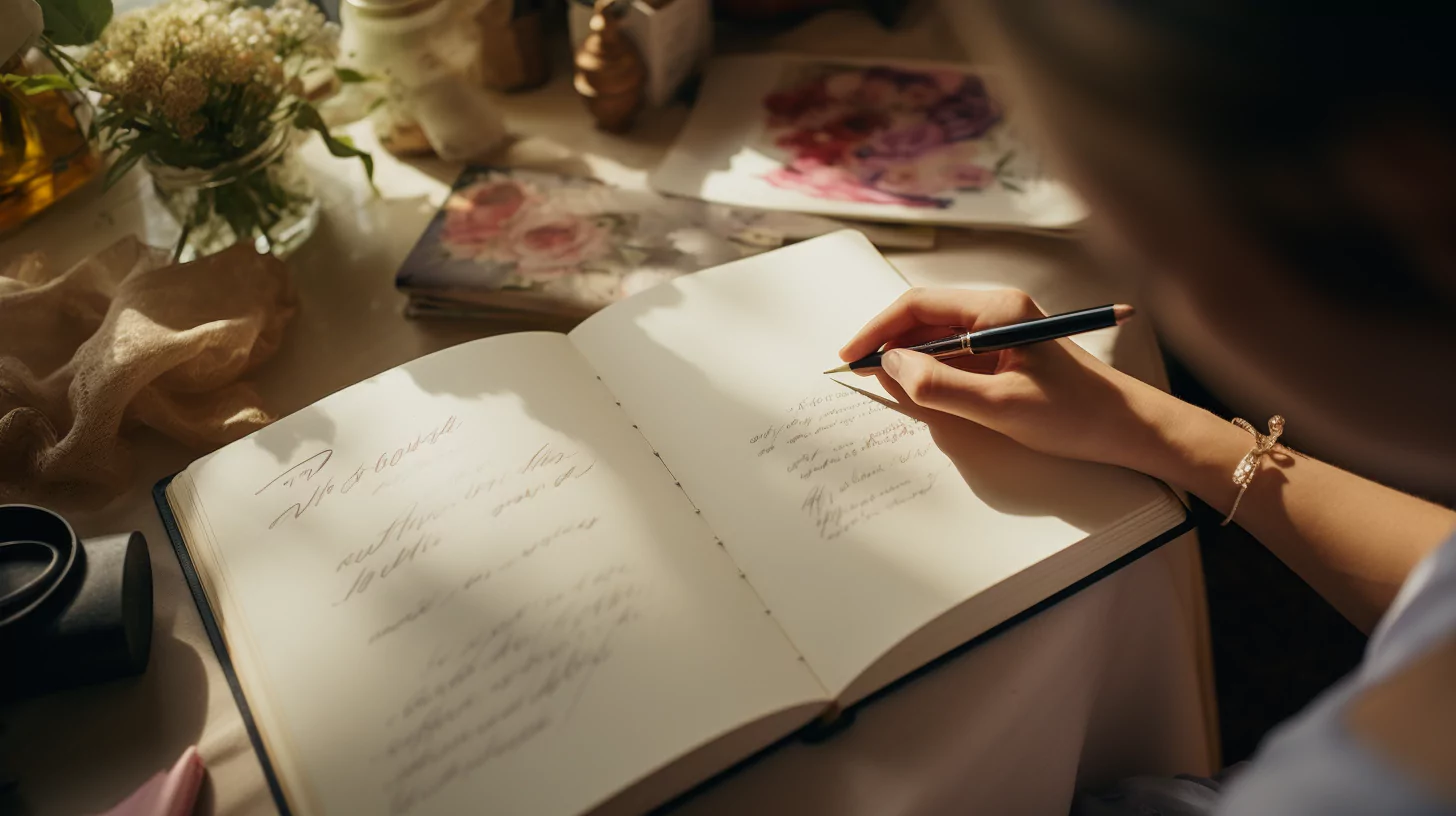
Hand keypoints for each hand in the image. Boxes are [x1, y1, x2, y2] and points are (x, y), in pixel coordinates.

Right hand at [840, 288, 1192, 474]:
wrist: (1129, 428)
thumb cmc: (1074, 415)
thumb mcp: (999, 407)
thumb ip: (939, 386)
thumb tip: (891, 366)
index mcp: (998, 309)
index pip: (919, 305)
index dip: (878, 329)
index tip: (851, 356)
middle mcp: (998, 310)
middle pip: (925, 317)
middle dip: (889, 343)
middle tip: (859, 374)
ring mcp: (1003, 330)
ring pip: (938, 336)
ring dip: (910, 359)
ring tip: (884, 386)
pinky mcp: (1007, 352)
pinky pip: (956, 354)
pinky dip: (932, 371)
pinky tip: (919, 392)